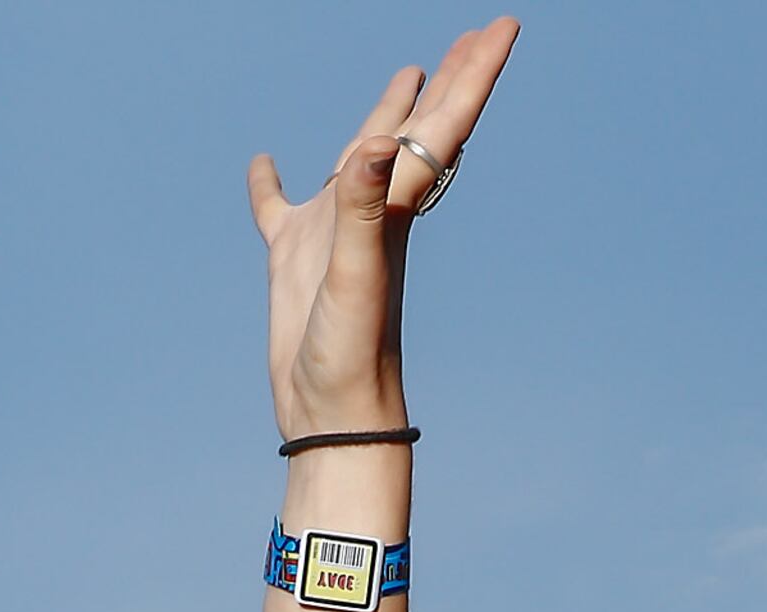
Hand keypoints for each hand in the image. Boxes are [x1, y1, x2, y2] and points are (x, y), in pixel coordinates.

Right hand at [245, 18, 518, 439]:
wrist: (333, 418)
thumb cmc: (352, 355)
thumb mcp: (355, 277)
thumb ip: (362, 209)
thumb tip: (372, 142)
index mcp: (395, 206)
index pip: (444, 126)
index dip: (475, 74)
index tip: (504, 25)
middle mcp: (372, 210)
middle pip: (418, 129)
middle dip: (451, 80)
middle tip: (478, 36)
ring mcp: (334, 232)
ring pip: (362, 155)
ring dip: (387, 113)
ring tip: (410, 73)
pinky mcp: (295, 258)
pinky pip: (280, 208)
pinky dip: (271, 183)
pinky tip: (263, 163)